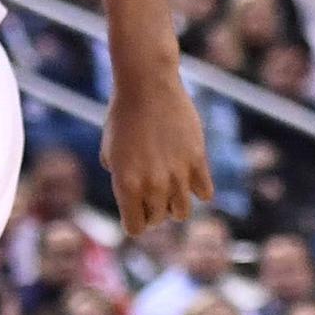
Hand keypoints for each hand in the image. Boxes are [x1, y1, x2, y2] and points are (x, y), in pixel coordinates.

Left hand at [105, 66, 214, 227]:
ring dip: (175, 205)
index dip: (135, 221)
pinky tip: (190, 176)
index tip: (136, 209)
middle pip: (158, 219)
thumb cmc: (123, 116)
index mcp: (126, 185)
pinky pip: (205, 193)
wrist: (147, 86)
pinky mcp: (198, 161)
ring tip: (171, 188)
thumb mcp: (110, 152)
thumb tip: (134, 197)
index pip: (135, 228)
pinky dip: (198, 190)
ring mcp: (177, 174)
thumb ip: (120, 180)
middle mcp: (152, 185)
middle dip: (153, 210)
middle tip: (152, 191)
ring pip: (182, 212)